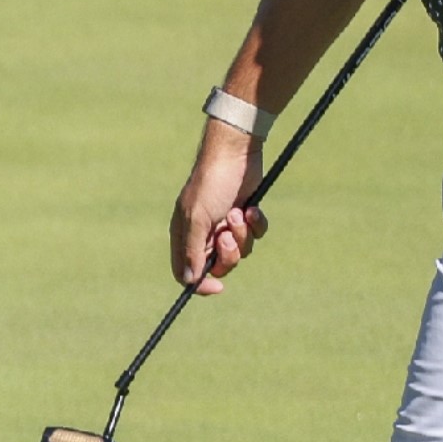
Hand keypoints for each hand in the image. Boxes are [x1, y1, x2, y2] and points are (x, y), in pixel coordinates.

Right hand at [170, 123, 267, 292]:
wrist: (236, 154)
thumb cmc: (211, 183)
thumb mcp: (198, 218)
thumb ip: (193, 250)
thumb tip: (189, 281)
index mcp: (185, 234)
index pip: (186, 272)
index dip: (200, 284)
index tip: (218, 287)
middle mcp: (204, 233)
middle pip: (219, 265)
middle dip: (229, 253)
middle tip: (228, 233)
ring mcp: (226, 224)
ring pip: (241, 251)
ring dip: (243, 235)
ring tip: (240, 212)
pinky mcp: (247, 216)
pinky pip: (256, 235)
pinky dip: (257, 224)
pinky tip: (253, 208)